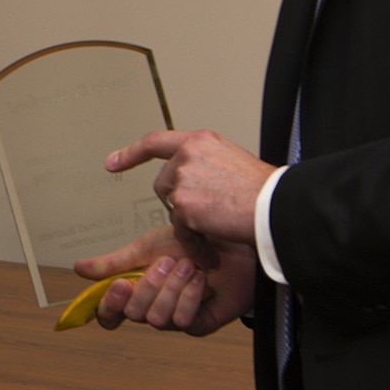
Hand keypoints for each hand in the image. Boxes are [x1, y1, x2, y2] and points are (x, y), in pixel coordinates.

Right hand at [75, 231, 260, 335]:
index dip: (108, 305)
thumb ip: (113, 262)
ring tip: (187, 265)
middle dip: (149, 285)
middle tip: (167, 262)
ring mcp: (174, 318)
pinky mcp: (197, 325)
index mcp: (136, 291)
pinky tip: (200, 278)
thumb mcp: (146, 247)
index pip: (110, 313)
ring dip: (171, 287)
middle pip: (132, 314)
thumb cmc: (192, 243)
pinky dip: (190, 295)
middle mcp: (152, 307)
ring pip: (155, 318)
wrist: (230, 244)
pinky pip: (182, 320)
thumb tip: (78, 268)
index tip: (119, 285)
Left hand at [108, 129, 272, 244]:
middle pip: (164, 185)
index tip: (112, 162)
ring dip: (190, 224)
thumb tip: (191, 182)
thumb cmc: (265, 193)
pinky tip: (212, 248)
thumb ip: (206, 165)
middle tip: (210, 214)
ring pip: (172, 208)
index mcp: (201, 141)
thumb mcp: (233, 162)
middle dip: (180, 204)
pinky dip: (194, 244)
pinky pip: (180, 232)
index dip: (131, 153)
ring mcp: (184, 178)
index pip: (156, 142)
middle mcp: (188, 154)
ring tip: (217, 229)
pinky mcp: (184, 204)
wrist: (277, 208)